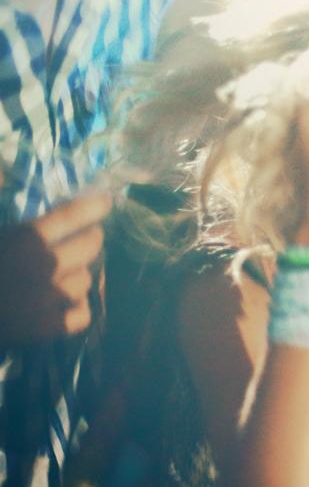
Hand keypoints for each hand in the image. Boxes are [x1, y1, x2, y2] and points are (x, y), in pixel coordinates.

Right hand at [0, 192, 110, 347]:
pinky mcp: (48, 328)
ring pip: (86, 279)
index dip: (93, 206)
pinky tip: (69, 303)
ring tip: (71, 271)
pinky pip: (82, 314)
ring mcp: (50, 298)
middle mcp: (45, 265)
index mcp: (24, 239)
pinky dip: (79, 308)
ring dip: (80, 273)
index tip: (106, 201)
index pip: (70, 216)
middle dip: (92, 238)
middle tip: (89, 237)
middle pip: (90, 246)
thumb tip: (1, 173)